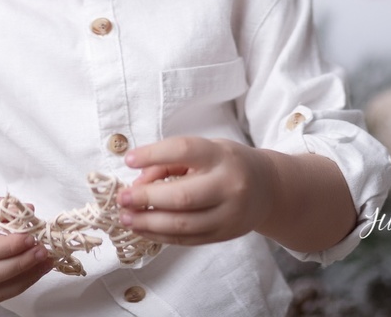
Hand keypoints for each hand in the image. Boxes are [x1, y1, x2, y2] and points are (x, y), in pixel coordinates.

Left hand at [118, 136, 276, 245]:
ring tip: (126, 217)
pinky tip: (143, 229)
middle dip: (147, 198)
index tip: (129, 160)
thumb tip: (138, 182)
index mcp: (222, 156)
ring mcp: (228, 215)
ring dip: (149, 223)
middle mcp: (229, 186)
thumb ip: (170, 162)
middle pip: (183, 196)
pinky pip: (188, 240)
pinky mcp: (224, 235)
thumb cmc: (226, 164)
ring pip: (184, 225)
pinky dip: (161, 236)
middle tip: (122, 199)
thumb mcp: (204, 150)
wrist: (268, 188)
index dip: (153, 155)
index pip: (185, 151)